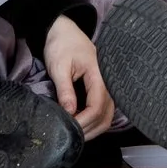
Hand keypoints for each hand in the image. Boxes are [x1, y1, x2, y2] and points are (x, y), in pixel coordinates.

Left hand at [43, 16, 115, 138]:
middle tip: (71, 137)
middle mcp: (107, 83)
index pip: (97, 106)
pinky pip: (103, 110)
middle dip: (89, 129)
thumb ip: (65, 90)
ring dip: (93, 128)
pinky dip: (94, 121)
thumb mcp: (59, 66)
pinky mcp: (101, 88)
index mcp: (99, 75)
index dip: (84, 120)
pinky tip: (80, 124)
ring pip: (107, 115)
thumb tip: (69, 112)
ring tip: (75, 134)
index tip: (68, 128)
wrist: (64, 30)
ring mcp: (106, 86)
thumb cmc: (61, 45)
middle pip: (106, 114)